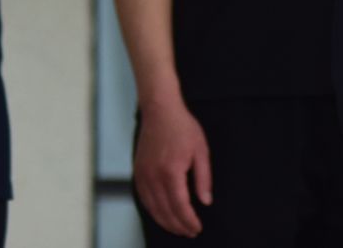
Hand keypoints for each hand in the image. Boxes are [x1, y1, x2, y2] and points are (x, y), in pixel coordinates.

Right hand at [135, 95, 214, 237]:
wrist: (159, 110)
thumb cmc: (182, 127)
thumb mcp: (201, 150)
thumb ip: (203, 178)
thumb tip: (205, 202)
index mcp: (171, 172)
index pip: (180, 206)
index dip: (189, 220)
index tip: (197, 228)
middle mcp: (154, 177)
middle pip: (165, 211)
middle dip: (179, 226)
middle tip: (190, 232)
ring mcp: (143, 175)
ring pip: (152, 208)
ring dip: (165, 222)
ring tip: (178, 229)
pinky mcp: (137, 173)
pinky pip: (144, 199)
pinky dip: (153, 211)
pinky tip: (162, 215)